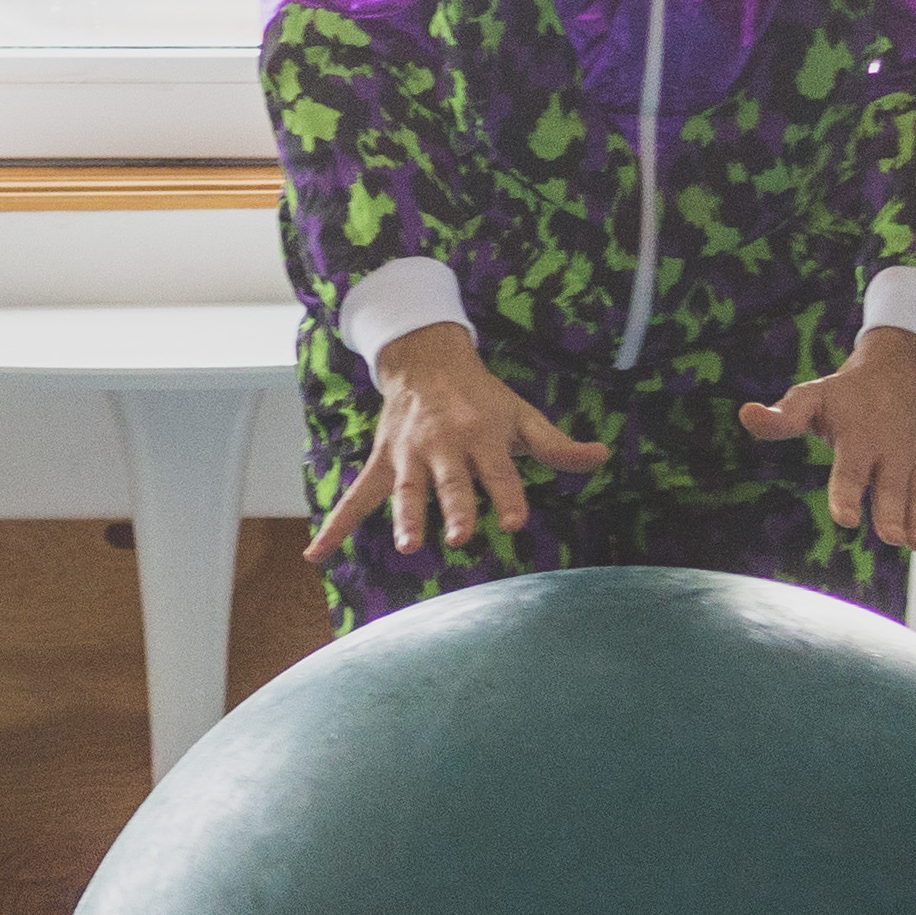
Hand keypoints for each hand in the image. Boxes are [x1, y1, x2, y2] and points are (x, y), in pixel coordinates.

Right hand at [302, 322, 613, 564]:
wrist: (424, 360)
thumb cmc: (482, 397)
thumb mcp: (521, 415)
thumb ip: (557, 445)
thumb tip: (600, 458)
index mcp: (482, 436)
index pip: (498, 472)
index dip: (509, 496)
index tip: (516, 521)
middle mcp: (443, 446)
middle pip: (450, 482)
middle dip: (454, 508)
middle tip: (459, 536)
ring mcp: (408, 456)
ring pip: (406, 490)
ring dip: (406, 516)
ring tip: (408, 545)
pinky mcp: (382, 463)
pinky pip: (355, 498)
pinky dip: (334, 526)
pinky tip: (315, 554)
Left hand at [740, 325, 915, 555]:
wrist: (903, 371)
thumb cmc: (847, 394)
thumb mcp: (810, 398)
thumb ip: (781, 417)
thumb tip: (746, 415)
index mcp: (860, 439)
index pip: (851, 472)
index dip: (847, 494)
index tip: (846, 518)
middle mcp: (893, 453)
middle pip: (891, 490)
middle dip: (891, 512)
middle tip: (891, 536)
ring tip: (915, 543)